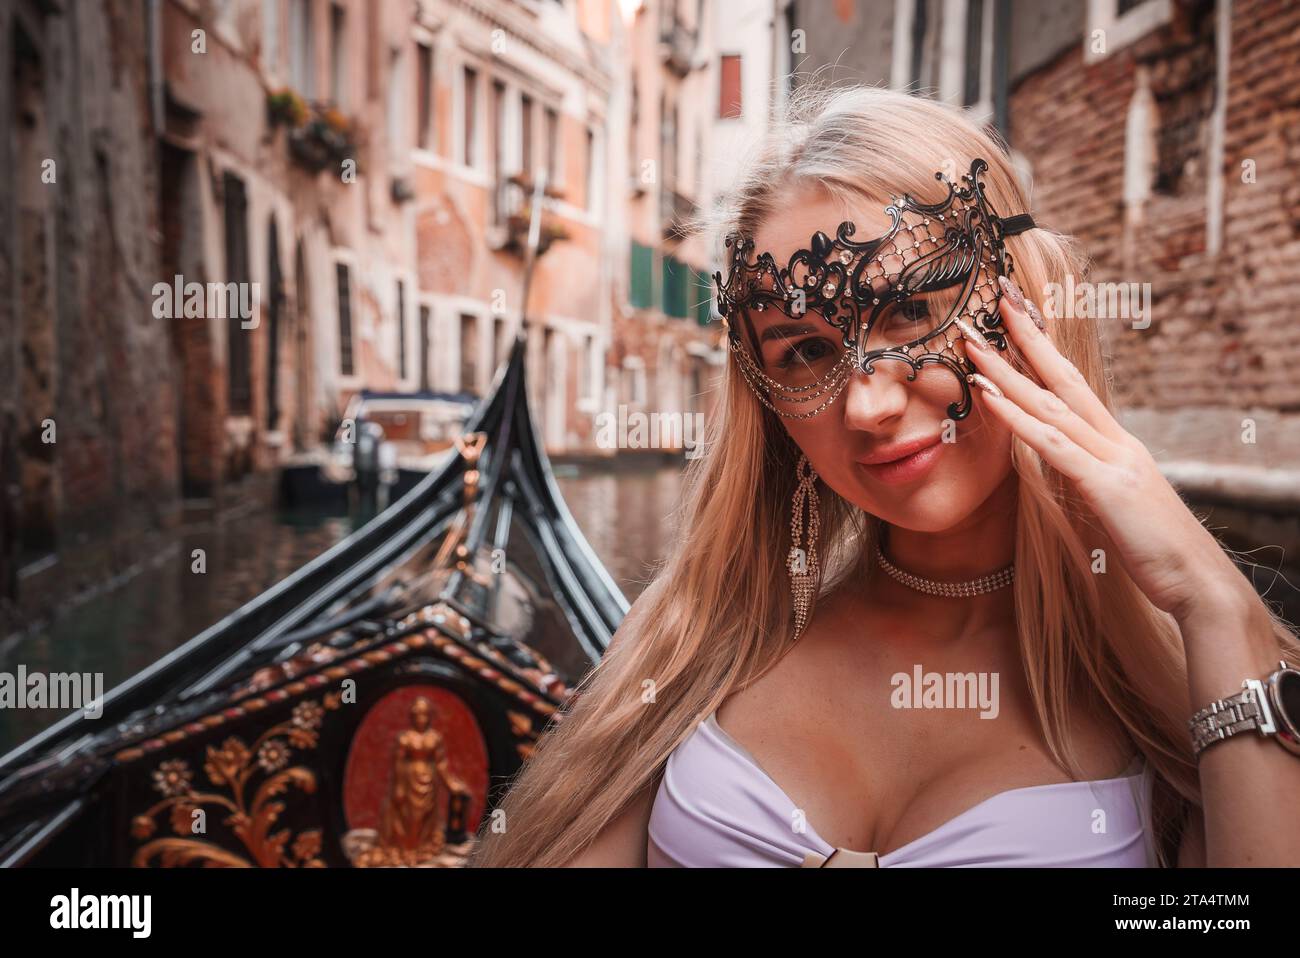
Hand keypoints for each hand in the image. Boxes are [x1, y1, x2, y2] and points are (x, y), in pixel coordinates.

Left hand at [955, 279, 1256, 627]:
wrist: (1198, 582)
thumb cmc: (1157, 552)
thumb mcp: (1118, 507)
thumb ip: (1091, 482)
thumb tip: (1063, 470)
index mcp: (1118, 444)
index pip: (1074, 386)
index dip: (1045, 351)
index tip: (1017, 320)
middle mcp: (1116, 441)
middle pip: (1062, 378)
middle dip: (1026, 338)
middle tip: (994, 301)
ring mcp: (1111, 459)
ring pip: (1050, 403)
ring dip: (1006, 371)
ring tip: (972, 342)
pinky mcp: (1104, 484)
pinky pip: (1052, 443)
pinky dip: (1016, 417)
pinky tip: (988, 396)